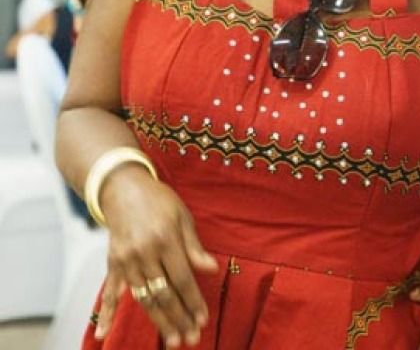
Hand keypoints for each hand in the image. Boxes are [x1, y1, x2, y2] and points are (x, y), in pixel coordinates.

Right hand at [94, 166, 217, 347]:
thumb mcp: (182, 216)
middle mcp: (145, 253)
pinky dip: (107, 313)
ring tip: (172, 340)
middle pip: (164, 294)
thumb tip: (211, 268)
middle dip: (179, 319)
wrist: (123, 188)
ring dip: (158, 322)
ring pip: (143, 298)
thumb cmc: (159, 201)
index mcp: (166, 240)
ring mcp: (126, 260)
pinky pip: (110, 292)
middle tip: (191, 339)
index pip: (182, 279)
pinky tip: (104, 334)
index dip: (193, 302)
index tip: (202, 320)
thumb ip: (194, 245)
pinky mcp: (112, 263)